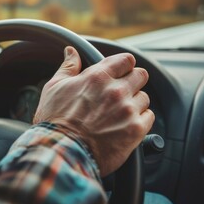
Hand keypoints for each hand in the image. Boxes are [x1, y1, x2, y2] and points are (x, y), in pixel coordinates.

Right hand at [33, 46, 153, 175]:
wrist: (62, 151)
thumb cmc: (54, 121)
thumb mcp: (55, 88)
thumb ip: (68, 67)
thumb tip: (71, 51)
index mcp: (98, 77)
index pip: (126, 60)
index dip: (124, 65)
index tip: (121, 72)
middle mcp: (116, 90)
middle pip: (141, 75)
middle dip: (133, 81)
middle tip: (121, 93)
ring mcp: (127, 110)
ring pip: (144, 98)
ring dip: (135, 103)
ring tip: (119, 113)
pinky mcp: (135, 130)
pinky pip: (149, 117)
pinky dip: (140, 120)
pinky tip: (125, 125)